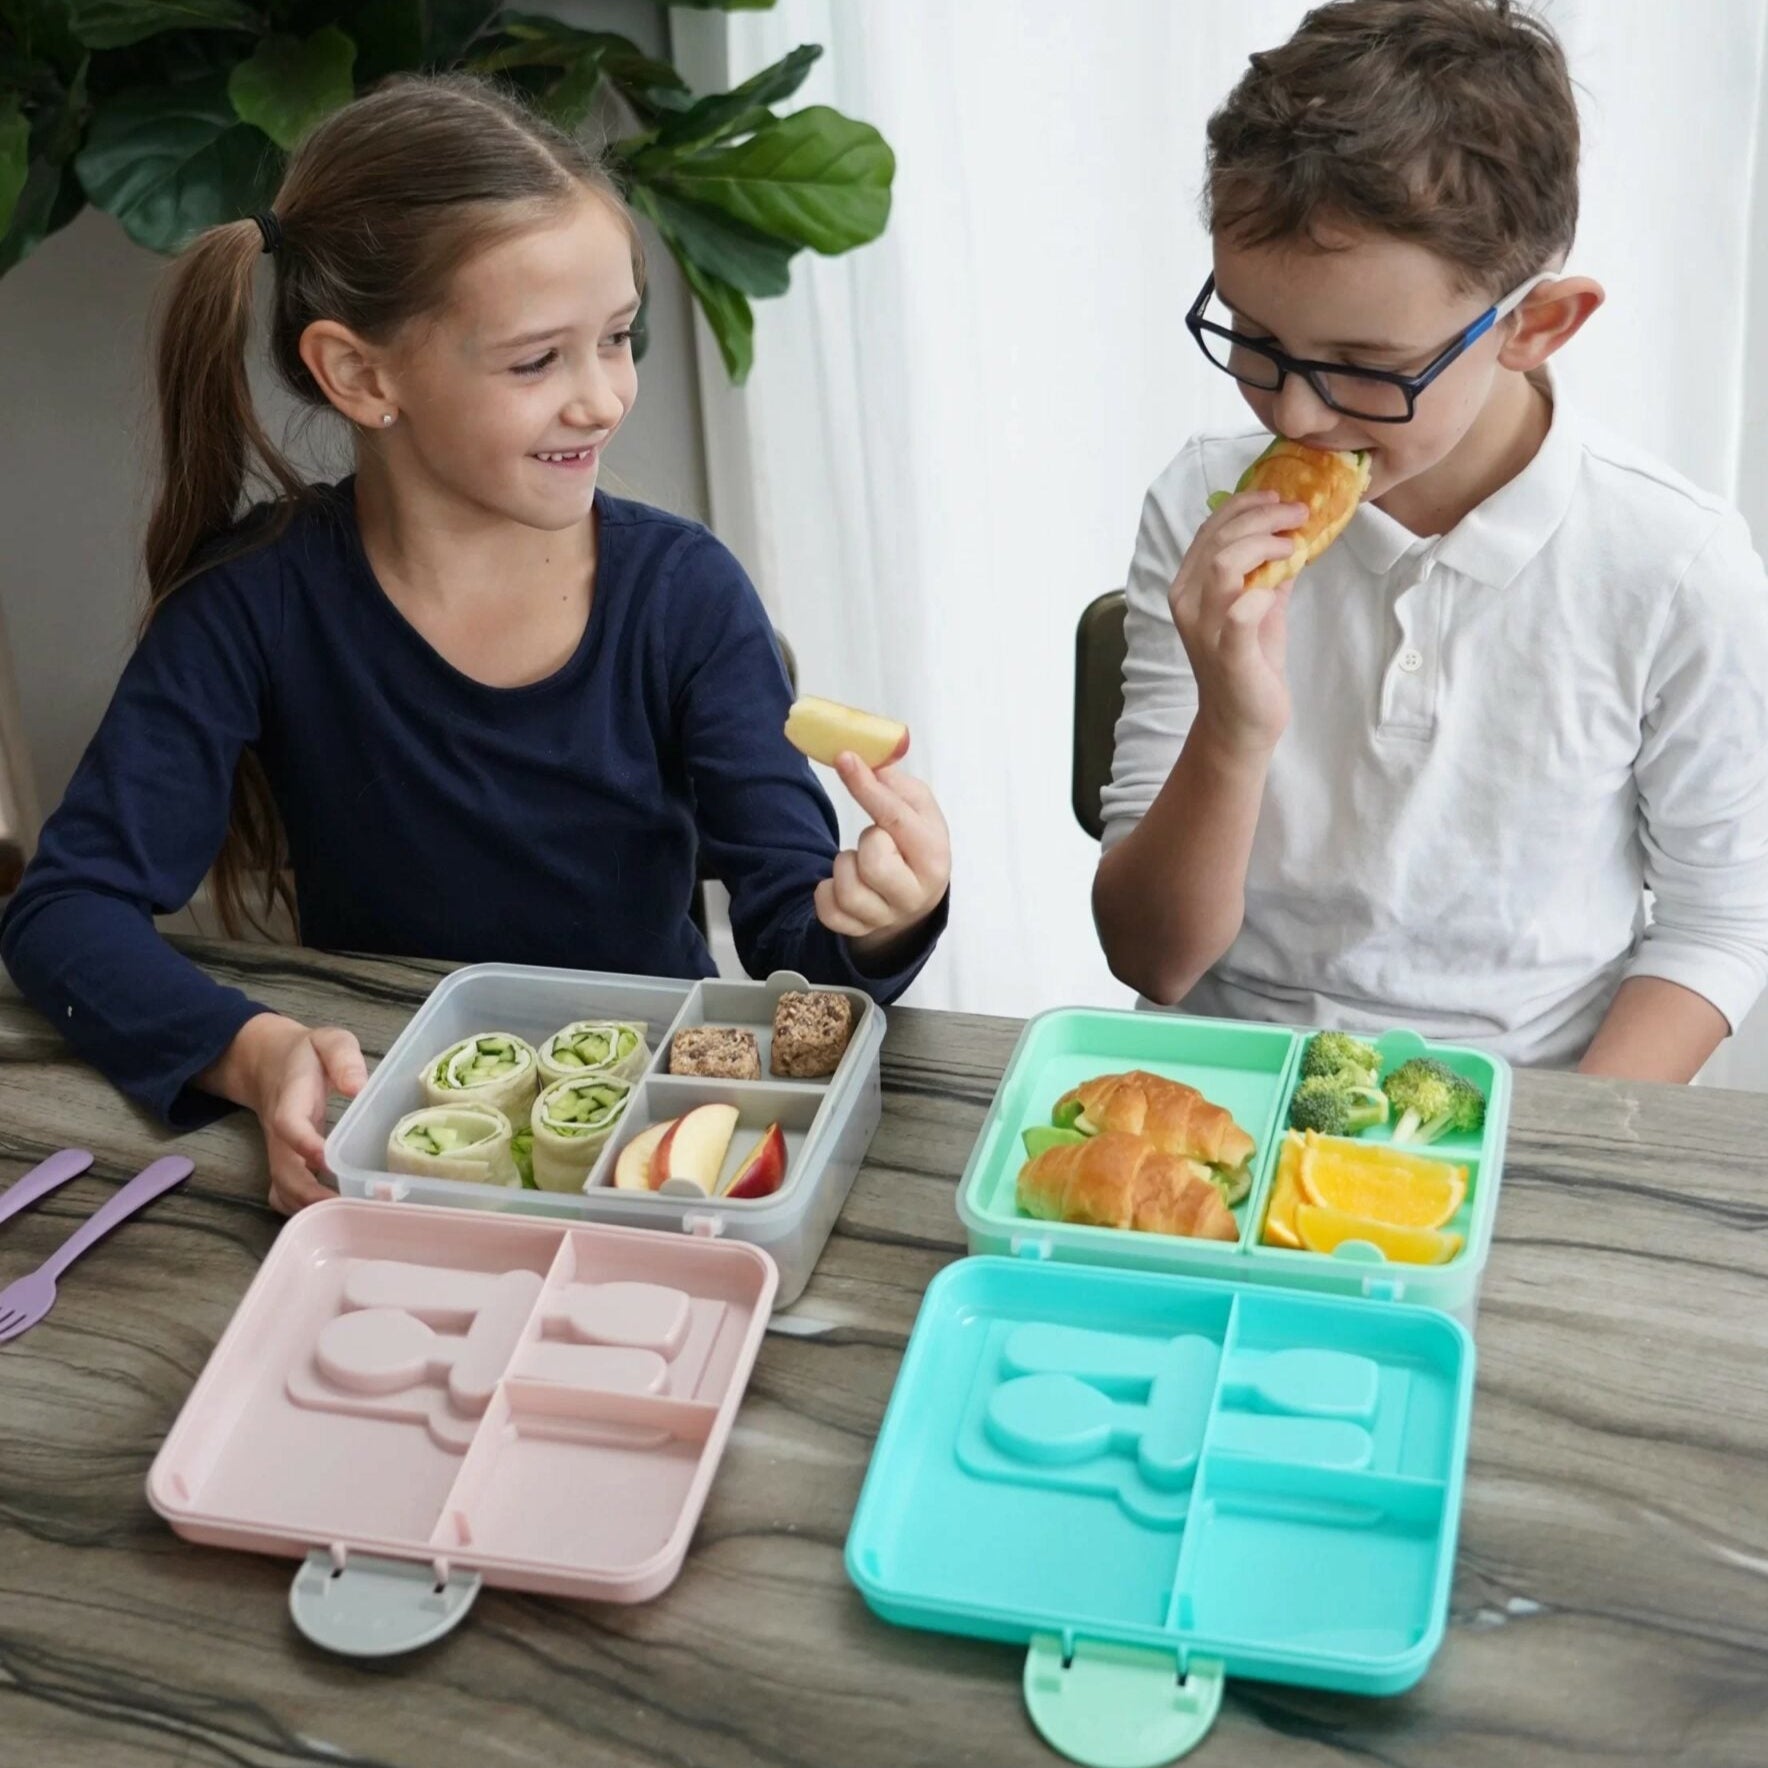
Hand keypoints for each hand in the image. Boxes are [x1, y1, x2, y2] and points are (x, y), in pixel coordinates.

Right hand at [211, 1013, 367, 1213]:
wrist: (269, 1062)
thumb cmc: (308, 1054)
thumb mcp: (328, 1041)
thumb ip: (343, 1058)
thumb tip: (358, 1087)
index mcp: (290, 1099)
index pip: (289, 1126)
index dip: (305, 1145)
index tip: (327, 1160)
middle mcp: (280, 1133)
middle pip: (283, 1172)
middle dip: (311, 1194)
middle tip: (351, 1206)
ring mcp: (280, 1152)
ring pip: (282, 1190)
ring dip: (309, 1208)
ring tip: (349, 1215)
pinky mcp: (285, 1163)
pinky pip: (284, 1195)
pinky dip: (302, 1210)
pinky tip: (334, 1213)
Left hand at [815, 754, 950, 962]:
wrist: (914, 896)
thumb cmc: (914, 845)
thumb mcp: (917, 810)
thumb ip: (895, 785)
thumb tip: (868, 757)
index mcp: (934, 856)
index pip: (897, 818)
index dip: (867, 787)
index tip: (845, 759)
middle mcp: (915, 893)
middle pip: (873, 859)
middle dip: (866, 841)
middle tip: (876, 840)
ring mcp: (887, 916)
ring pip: (847, 888)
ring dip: (844, 866)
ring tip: (859, 861)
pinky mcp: (860, 930)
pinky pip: (828, 911)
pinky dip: (826, 891)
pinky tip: (843, 883)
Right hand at [1169, 490, 1309, 753]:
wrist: (1240, 722)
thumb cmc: (1249, 663)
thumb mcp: (1260, 606)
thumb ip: (1269, 572)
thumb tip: (1293, 532)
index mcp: (1189, 588)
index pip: (1209, 531)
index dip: (1243, 506)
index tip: (1277, 496)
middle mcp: (1188, 604)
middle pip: (1218, 541)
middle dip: (1262, 517)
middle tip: (1297, 513)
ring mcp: (1205, 630)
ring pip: (1222, 565)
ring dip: (1263, 544)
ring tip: (1292, 543)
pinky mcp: (1228, 654)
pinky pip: (1239, 614)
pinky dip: (1261, 593)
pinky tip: (1282, 581)